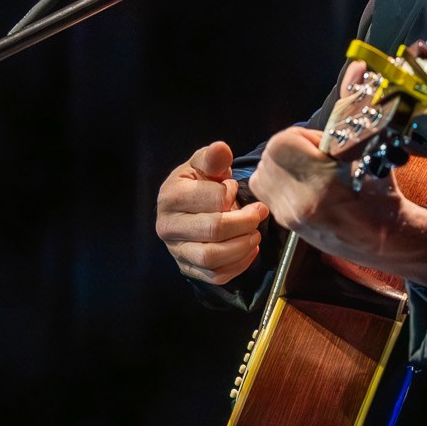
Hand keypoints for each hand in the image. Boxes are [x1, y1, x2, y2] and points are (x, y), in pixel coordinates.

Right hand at [155, 141, 273, 284]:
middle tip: (259, 213)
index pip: (213, 200)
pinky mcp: (187, 268)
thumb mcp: (204, 164)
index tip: (236, 189)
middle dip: (245, 222)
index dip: (232, 195)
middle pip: (214, 230)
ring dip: (243, 246)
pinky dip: (238, 265)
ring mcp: (176, 251)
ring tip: (255, 233)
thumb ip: (214, 157)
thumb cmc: (198, 182)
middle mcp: (167, 226)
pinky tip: (249, 249)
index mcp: (170, 196)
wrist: (187, 204)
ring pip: (212, 258)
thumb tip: (221, 149)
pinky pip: (216, 276)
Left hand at [248, 124, 426, 288]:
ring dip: (280, 162)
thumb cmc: (381, 201)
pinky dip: (277, 178)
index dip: (302, 135)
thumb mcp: (371, 161)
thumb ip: (342, 141)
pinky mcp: (286, 222)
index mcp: (322, 186)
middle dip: (290, 146)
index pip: (283, 143)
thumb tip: (330, 124)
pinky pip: (265, 190)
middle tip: (314, 153)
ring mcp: (289, 215)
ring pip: (262, 172)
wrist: (384, 239)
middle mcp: (299, 203)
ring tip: (306, 166)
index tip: (320, 143)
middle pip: (270, 156)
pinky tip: (301, 180)